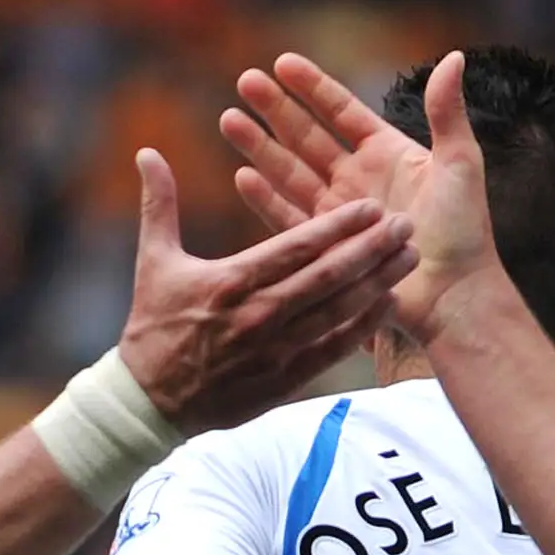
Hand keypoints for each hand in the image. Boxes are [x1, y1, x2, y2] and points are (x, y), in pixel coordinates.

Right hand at [115, 146, 414, 433]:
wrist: (149, 401)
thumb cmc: (154, 325)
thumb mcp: (153, 262)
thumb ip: (159, 205)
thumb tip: (146, 152)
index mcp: (230, 281)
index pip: (295, 248)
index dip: (337, 226)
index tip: (370, 207)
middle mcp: (257, 315)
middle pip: (327, 277)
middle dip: (371, 248)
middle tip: (406, 225)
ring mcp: (273, 351)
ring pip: (337, 312)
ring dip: (378, 283)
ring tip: (408, 259)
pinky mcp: (283, 381)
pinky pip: (332, 350)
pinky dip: (362, 328)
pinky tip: (388, 305)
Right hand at [222, 51, 508, 344]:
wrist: (455, 297)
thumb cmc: (465, 232)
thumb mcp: (460, 164)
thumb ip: (447, 112)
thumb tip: (454, 56)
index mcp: (387, 154)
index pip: (342, 112)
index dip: (313, 87)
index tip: (282, 62)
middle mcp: (358, 181)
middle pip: (307, 136)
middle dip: (275, 109)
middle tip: (245, 82)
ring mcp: (339, 215)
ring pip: (291, 172)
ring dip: (260, 147)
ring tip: (229, 119)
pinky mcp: (328, 249)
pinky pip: (290, 219)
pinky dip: (266, 199)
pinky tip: (243, 176)